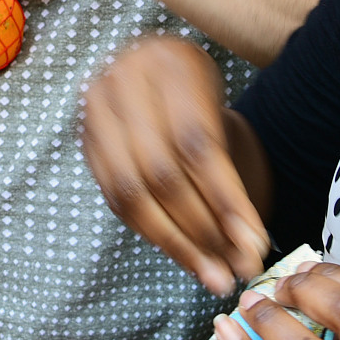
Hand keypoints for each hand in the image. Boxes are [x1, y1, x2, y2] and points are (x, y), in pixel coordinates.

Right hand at [83, 37, 267, 292]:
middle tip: (234, 267)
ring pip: (132, 193)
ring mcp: (97, 112)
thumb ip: (230, 167)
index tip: (253, 241)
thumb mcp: (219, 109)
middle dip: (202, 229)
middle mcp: (125, 83)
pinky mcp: (85, 141)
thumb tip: (249, 245)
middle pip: (162, 172)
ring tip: (210, 273)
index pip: (197, 144)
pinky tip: (181, 252)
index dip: (225, 198)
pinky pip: (115, 199)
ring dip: (175, 243)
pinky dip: (150, 231)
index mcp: (170, 66)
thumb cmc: (195, 95)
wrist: (153, 69)